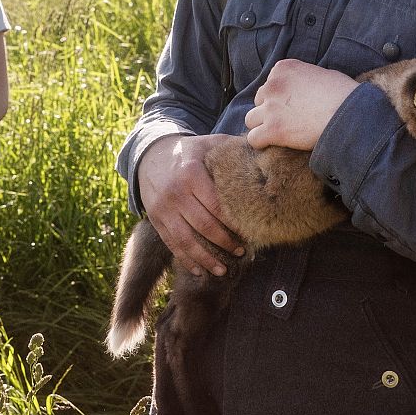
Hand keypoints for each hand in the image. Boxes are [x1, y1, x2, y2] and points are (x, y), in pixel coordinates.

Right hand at [136, 134, 242, 277]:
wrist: (151, 155)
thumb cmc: (190, 152)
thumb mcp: (209, 144)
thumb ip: (233, 148)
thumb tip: (264, 149)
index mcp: (191, 173)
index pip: (217, 204)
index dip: (235, 222)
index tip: (251, 232)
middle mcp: (175, 192)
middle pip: (204, 225)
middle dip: (225, 242)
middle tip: (242, 252)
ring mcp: (163, 208)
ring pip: (186, 240)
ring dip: (205, 259)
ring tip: (223, 270)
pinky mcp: (155, 219)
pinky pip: (171, 244)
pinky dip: (186, 260)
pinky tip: (199, 271)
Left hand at [245, 59, 357, 151]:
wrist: (350, 116)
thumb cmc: (344, 95)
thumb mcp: (322, 74)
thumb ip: (304, 79)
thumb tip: (302, 88)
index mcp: (284, 68)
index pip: (270, 83)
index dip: (281, 96)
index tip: (295, 105)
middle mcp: (273, 85)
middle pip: (260, 100)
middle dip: (271, 110)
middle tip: (288, 120)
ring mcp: (271, 108)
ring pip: (251, 119)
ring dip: (262, 126)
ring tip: (279, 133)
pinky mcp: (273, 130)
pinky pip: (253, 138)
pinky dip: (262, 143)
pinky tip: (274, 145)